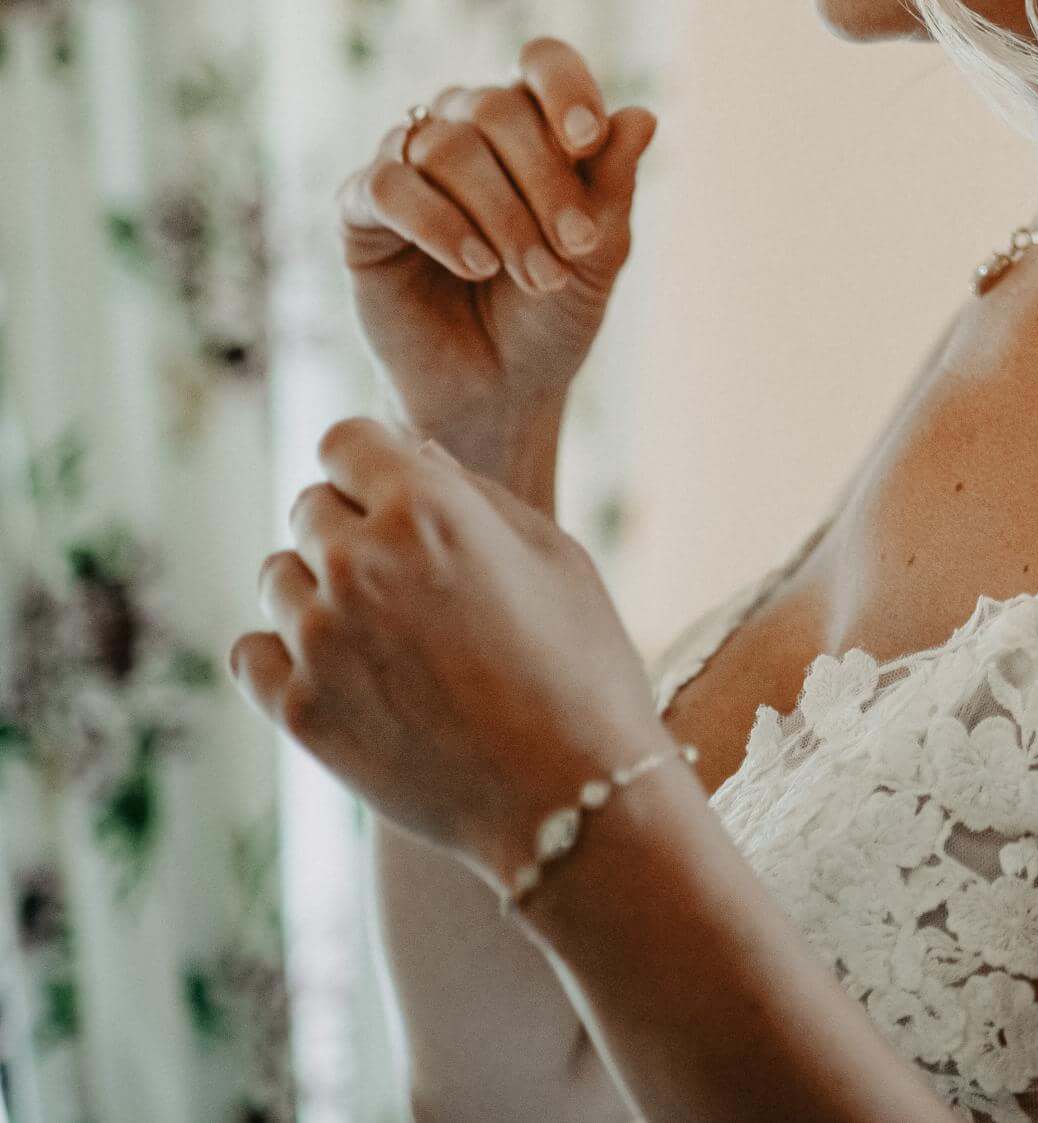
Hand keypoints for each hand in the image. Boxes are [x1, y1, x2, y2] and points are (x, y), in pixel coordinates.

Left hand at [229, 418, 675, 890]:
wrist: (571, 798)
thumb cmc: (582, 667)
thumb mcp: (555, 555)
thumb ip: (473, 494)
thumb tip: (411, 455)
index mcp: (429, 508)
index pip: (344, 441)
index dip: (372, 464)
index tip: (395, 495)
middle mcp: (359, 562)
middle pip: (309, 508)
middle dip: (350, 528)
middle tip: (408, 579)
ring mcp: (319, 639)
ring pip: (278, 578)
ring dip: (319, 591)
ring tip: (385, 634)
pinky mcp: (297, 710)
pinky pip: (252, 651)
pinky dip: (286, 654)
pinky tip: (344, 673)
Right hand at [338, 37, 657, 494]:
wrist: (500, 389)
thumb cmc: (553, 311)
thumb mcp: (599, 251)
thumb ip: (613, 185)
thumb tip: (642, 115)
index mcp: (529, 122)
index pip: (541, 61)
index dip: (564, 88)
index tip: (588, 141)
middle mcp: (464, 127)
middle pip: (496, 109)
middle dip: (545, 180)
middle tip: (575, 247)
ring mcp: (408, 164)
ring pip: (446, 147)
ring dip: (502, 215)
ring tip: (535, 275)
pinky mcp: (361, 209)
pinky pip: (389, 186)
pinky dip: (439, 223)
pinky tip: (476, 264)